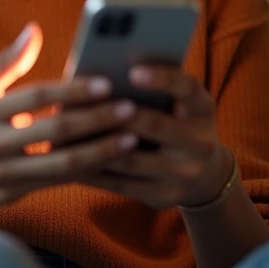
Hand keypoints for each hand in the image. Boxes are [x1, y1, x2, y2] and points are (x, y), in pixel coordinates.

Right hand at [0, 22, 140, 230]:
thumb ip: (7, 62)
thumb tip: (34, 29)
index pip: (36, 96)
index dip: (72, 89)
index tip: (105, 82)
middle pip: (54, 129)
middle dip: (96, 119)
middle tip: (130, 109)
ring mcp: (2, 173)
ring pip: (61, 163)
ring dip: (100, 151)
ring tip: (132, 138)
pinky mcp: (10, 195)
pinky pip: (56, 184)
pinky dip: (86, 173)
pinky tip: (111, 163)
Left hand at [76, 65, 231, 210]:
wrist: (203, 175)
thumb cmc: (176, 123)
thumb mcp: (178, 103)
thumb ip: (153, 86)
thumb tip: (103, 73)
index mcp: (203, 108)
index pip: (186, 87)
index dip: (161, 78)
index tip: (132, 70)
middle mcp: (200, 142)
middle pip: (154, 124)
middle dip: (115, 113)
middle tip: (81, 103)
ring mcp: (185, 174)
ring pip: (131, 158)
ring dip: (96, 144)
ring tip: (66, 131)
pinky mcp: (165, 197)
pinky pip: (122, 184)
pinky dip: (94, 171)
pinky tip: (71, 158)